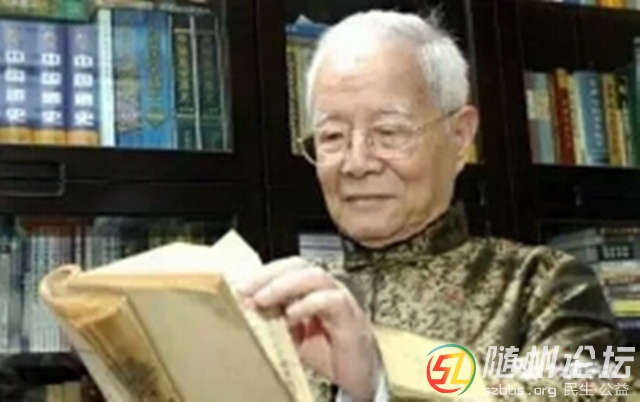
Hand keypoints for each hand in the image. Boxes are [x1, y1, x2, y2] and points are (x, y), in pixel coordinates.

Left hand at [239, 256, 380, 401]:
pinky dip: (308, 305)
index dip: (262, 274)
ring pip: (314, 276)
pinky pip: (331, 300)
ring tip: (263, 299)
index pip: (286, 268)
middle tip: (247, 290)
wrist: (358, 373)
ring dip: (284, 285)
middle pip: (298, 265)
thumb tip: (246, 311)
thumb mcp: (291, 334)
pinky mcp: (350, 315)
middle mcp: (326, 288)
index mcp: (310, 289)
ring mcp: (339, 298)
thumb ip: (274, 319)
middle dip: (269, 275)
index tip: (240, 287)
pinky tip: (291, 316)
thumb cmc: (327, 350)